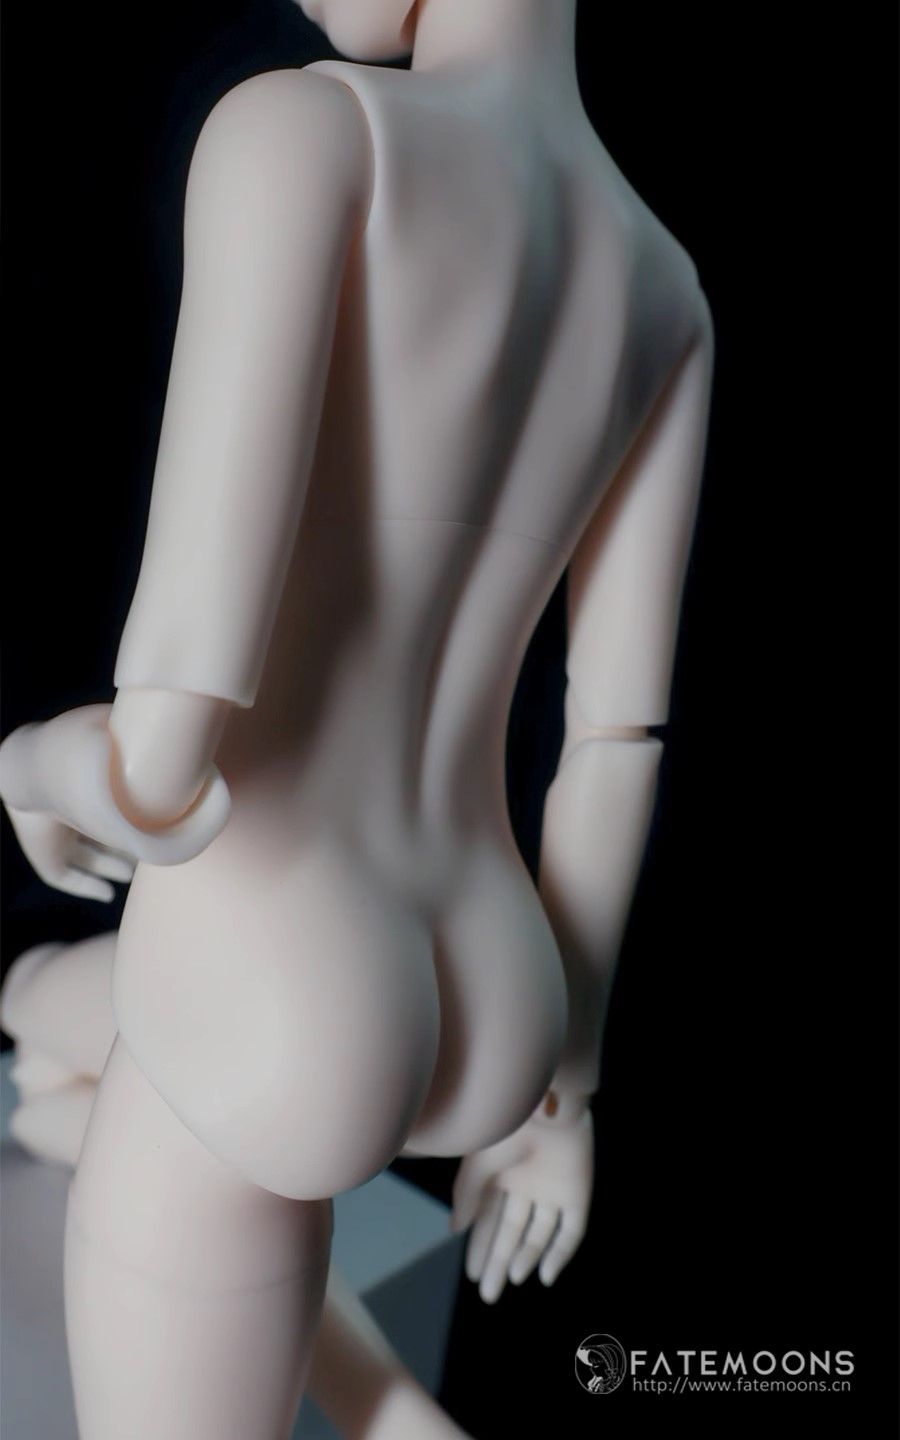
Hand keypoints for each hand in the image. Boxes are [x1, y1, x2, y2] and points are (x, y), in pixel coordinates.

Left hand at [0, 705, 230, 897]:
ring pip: (83, 858)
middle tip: (144, 851)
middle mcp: (65, 815)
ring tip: (131, 873)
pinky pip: (67, 879)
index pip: (102, 808)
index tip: (150, 822)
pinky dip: (88, 886)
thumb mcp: (111, 740)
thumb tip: (176, 726)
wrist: (36, 774)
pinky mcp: (47, 860)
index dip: (124, 817)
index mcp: (78, 791)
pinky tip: (107, 893)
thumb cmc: (75, 753)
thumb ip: (133, 732)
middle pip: (94, 834)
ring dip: (107, 866)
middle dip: (117, 845)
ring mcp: (54, 838)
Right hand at [450, 1098, 593, 1302]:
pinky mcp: (578, 1194)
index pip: (489, 1220)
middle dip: (500, 1261)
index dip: (481, 1247)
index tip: (472, 1275)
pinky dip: (559, 1254)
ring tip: (513, 1280)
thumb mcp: (478, 1162)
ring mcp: (553, 1190)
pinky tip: (545, 1277)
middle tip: (489, 1295)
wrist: (549, 1103)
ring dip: (526, 1257)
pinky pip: (571, 1231)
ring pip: (539, 1233)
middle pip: (512, 1231)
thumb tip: (455, 1230)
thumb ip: (467, 1195)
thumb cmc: (508, 1126)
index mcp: (501, 1175)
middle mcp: (527, 1185)